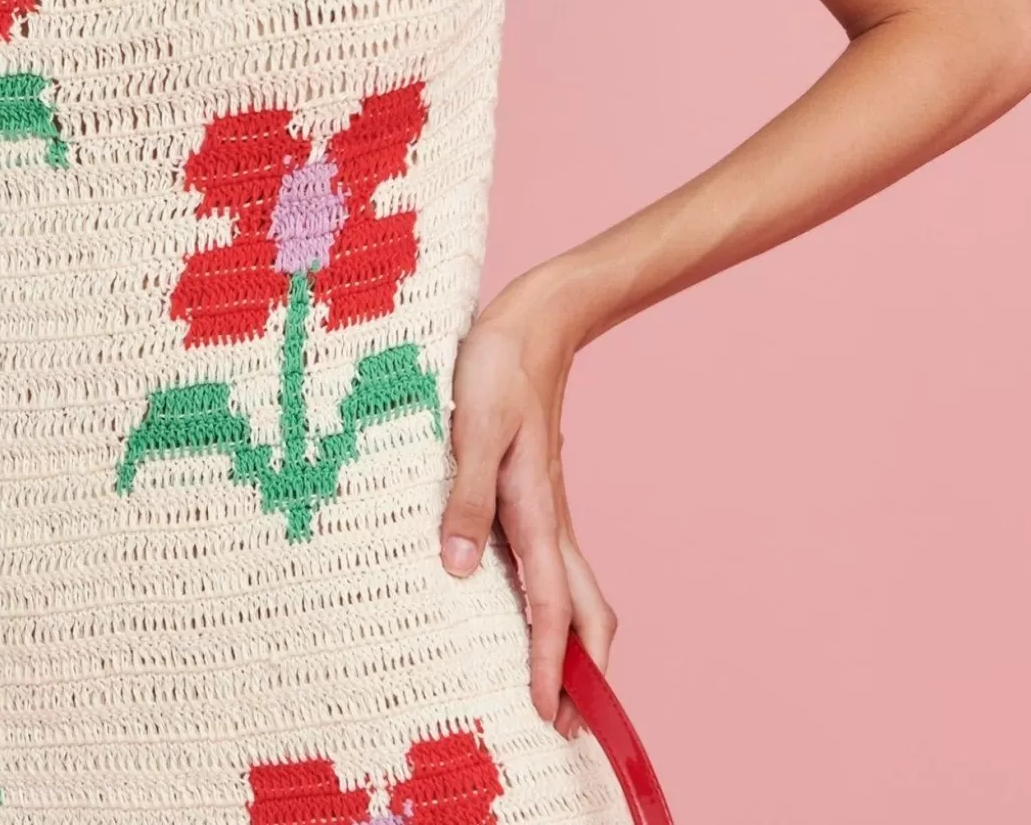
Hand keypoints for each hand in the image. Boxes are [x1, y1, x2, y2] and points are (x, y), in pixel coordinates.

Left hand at [439, 267, 616, 740]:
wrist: (535, 320)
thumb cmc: (501, 365)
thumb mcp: (474, 425)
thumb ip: (466, 495)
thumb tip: (462, 569)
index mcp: (537, 512)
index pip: (553, 609)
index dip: (552, 668)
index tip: (549, 718)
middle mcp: (548, 520)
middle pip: (582, 613)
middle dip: (582, 672)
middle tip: (567, 724)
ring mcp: (544, 508)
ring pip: (571, 591)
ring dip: (567, 642)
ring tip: (548, 685)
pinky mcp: (531, 493)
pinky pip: (549, 565)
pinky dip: (549, 605)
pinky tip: (515, 608)